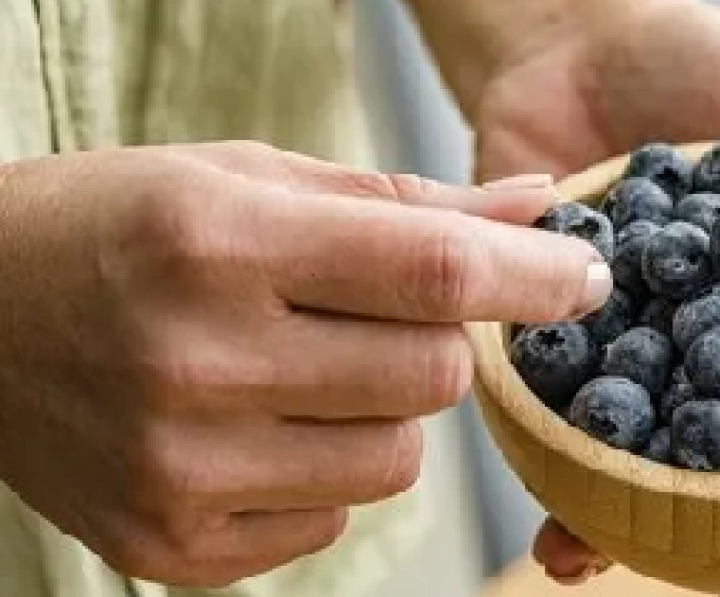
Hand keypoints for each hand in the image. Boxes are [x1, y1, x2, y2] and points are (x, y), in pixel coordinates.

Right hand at [0, 142, 609, 587]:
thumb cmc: (126, 223)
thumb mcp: (253, 177)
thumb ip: (408, 202)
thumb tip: (542, 209)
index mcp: (220, 243)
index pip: (434, 274)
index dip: (535, 279)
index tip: (588, 276)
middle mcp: (197, 363)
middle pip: (435, 378)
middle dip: (442, 340)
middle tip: (383, 308)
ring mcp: (180, 471)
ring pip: (399, 457)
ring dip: (387, 407)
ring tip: (307, 363)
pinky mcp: (172, 547)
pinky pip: (336, 516)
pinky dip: (327, 466)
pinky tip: (257, 420)